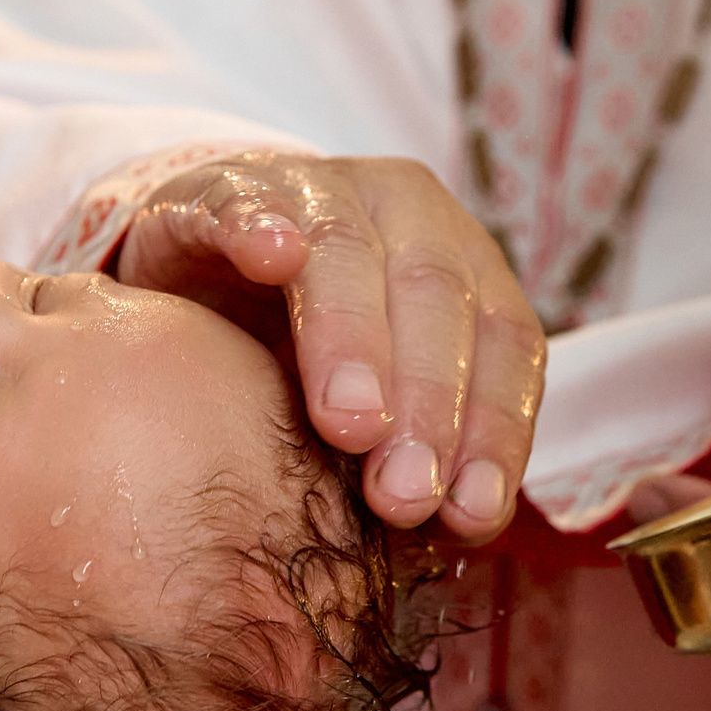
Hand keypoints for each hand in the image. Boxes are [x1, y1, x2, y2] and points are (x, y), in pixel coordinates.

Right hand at [117, 152, 544, 538]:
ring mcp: (315, 189)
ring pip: (347, 250)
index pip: (505, 341)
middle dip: (429, 398)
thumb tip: (460, 523)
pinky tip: (268, 258)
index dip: (495, 427)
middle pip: (434, 294)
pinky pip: (243, 202)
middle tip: (405, 492)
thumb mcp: (384, 403)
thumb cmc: (309, 356)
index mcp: (465, 264)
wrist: (205, 275)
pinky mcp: (227, 188)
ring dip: (353, 336)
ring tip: (348, 422)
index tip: (469, 512)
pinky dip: (258, 226)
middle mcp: (407, 211)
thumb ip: (425, 451)